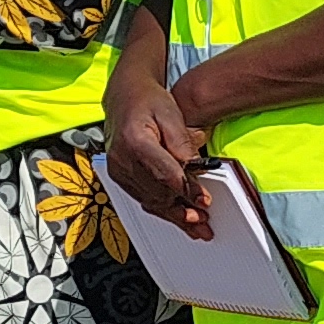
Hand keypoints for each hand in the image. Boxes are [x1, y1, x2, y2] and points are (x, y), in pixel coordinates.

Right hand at [106, 75, 212, 238]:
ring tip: (196, 226)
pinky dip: (162, 210)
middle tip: (205, 218)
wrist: (125, 96)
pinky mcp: (120, 177)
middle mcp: (122, 159)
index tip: (204, 200)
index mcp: (135, 141)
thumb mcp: (171, 113)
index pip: (164, 174)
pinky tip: (178, 217)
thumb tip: (195, 167)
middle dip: (183, 208)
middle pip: (157, 193)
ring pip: (150, 202)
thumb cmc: (147, 100)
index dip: (187, 190)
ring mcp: (119, 171)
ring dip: (174, 216)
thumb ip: (182, 142)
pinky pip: (143, 199)